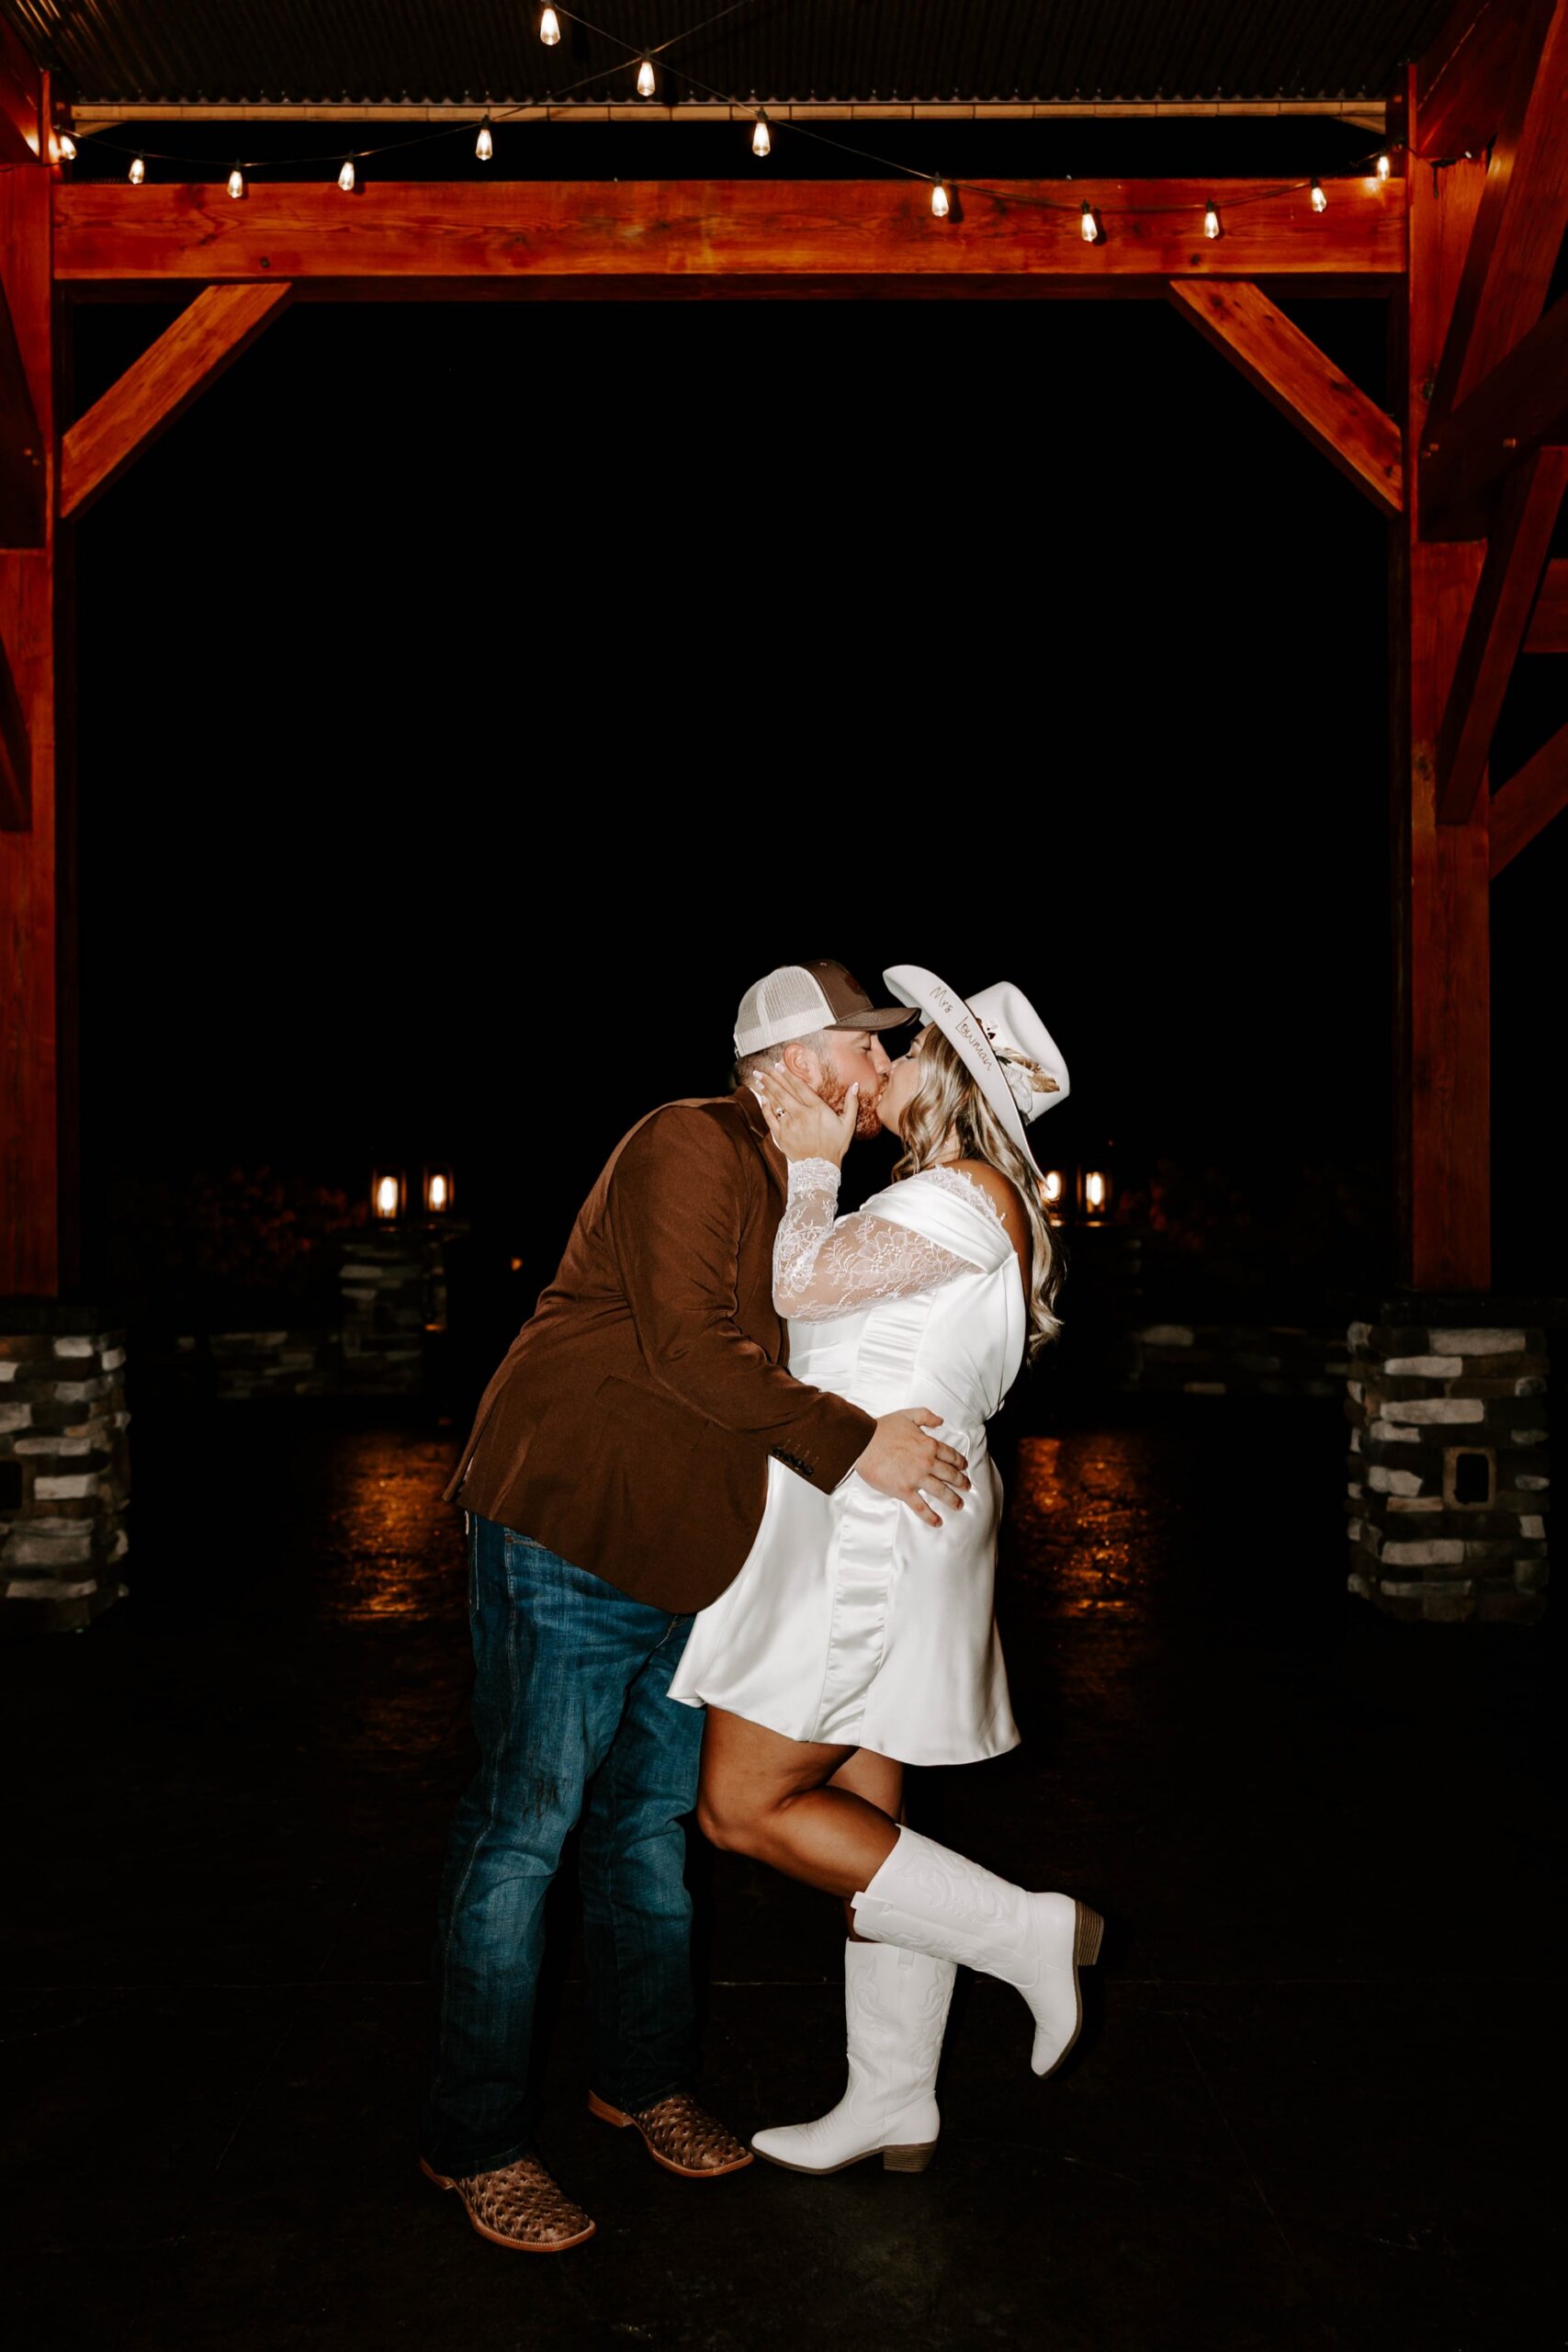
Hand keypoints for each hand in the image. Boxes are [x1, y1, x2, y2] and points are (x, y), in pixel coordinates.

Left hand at [752, 1058, 857, 1165]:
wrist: (821, 1168)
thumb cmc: (835, 1146)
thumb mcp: (848, 1125)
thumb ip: (851, 1104)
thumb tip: (855, 1086)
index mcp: (817, 1109)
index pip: (800, 1087)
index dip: (789, 1075)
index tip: (780, 1066)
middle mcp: (801, 1114)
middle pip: (784, 1092)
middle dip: (772, 1078)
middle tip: (763, 1069)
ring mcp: (789, 1125)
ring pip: (775, 1103)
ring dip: (766, 1089)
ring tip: (758, 1079)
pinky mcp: (781, 1135)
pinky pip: (770, 1118)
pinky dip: (765, 1107)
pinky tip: (762, 1098)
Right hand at [853, 1408, 970, 1528]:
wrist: (863, 1442)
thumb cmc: (882, 1428)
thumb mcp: (907, 1415)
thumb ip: (926, 1416)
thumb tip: (940, 1421)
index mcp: (928, 1445)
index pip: (950, 1455)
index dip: (959, 1462)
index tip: (964, 1467)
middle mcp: (926, 1463)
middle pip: (949, 1475)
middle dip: (961, 1482)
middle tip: (967, 1487)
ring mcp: (916, 1478)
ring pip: (940, 1491)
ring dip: (952, 1499)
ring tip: (959, 1505)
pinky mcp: (904, 1490)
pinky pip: (920, 1506)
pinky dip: (930, 1515)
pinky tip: (937, 1522)